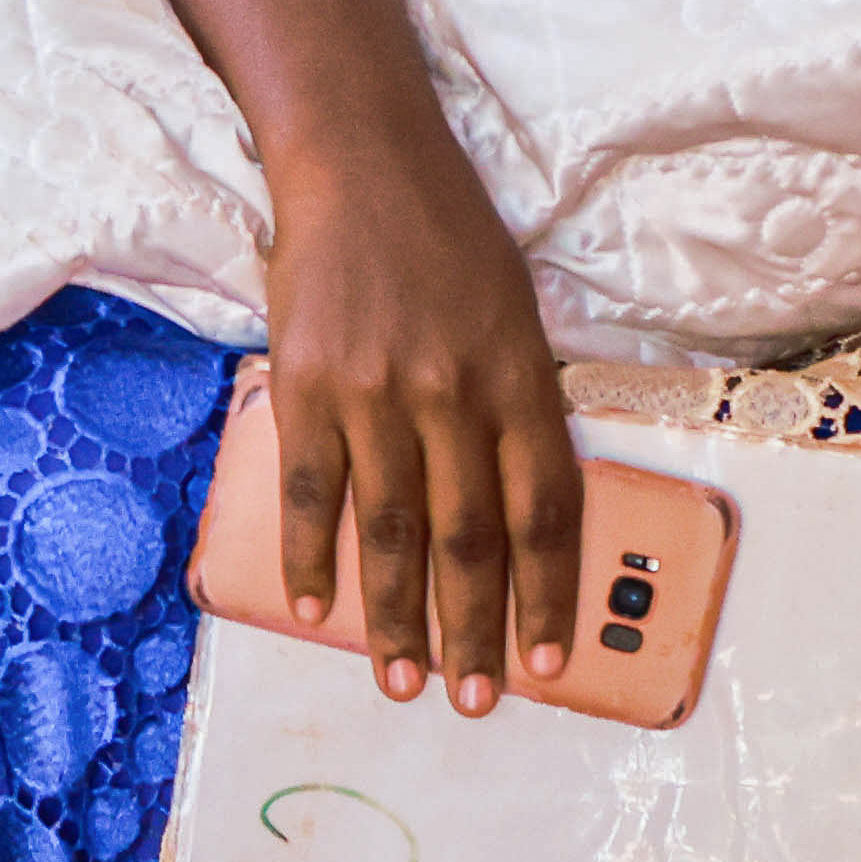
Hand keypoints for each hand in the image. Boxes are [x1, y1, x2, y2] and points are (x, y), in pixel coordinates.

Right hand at [241, 128, 586, 707]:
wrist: (361, 161)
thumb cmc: (448, 237)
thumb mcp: (515, 311)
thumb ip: (520, 405)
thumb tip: (523, 512)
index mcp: (518, 377)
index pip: (544, 510)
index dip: (549, 594)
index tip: (551, 660)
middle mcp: (453, 393)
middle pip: (470, 540)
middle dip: (474, 633)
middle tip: (475, 699)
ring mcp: (377, 392)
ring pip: (392, 532)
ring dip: (396, 618)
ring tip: (400, 680)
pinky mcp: (309, 384)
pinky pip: (313, 491)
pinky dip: (311, 556)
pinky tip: (314, 606)